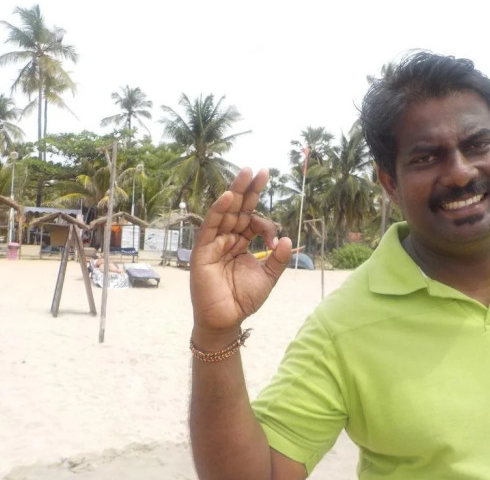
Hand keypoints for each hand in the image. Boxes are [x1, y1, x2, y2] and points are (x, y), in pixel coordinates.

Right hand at [190, 168, 291, 336]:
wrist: (226, 320)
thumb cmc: (243, 299)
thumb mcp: (267, 277)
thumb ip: (277, 259)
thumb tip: (287, 238)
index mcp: (241, 242)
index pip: (252, 219)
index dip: (265, 221)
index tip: (275, 237)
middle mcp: (227, 238)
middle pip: (239, 208)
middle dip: (249, 189)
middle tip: (261, 170)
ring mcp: (214, 243)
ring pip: (225, 212)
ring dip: (235, 192)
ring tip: (246, 172)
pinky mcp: (203, 251)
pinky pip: (210, 227)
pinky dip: (218, 211)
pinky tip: (228, 197)